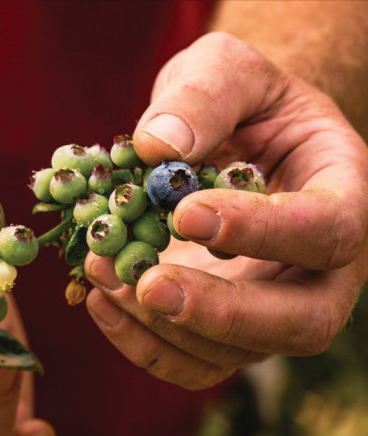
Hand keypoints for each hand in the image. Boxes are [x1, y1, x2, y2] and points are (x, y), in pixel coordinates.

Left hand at [85, 32, 367, 388]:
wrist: (227, 136)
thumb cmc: (237, 100)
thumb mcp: (226, 69)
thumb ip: (204, 95)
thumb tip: (158, 146)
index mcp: (342, 192)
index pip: (327, 230)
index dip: (261, 231)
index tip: (186, 214)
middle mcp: (318, 266)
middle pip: (301, 322)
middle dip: (219, 312)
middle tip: (148, 285)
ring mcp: (269, 304)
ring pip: (236, 354)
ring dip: (162, 329)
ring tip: (100, 275)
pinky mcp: (219, 327)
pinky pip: (191, 361)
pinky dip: (140, 342)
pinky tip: (97, 298)